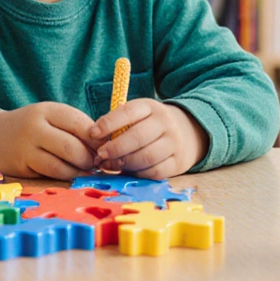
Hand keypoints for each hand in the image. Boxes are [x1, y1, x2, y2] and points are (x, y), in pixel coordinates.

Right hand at [0, 103, 103, 179]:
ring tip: (85, 169)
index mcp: (47, 110)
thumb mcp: (51, 118)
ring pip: (62, 164)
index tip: (104, 146)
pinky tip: (71, 173)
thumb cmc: (33, 127)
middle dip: (89, 158)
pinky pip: (51, 174)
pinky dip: (66, 175)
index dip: (96, 138)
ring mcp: (26, 147)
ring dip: (79, 170)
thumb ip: (75, 127)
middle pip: (71, 146)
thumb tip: (105, 146)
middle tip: (95, 162)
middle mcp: (35, 127)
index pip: (80, 124)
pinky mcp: (21, 165)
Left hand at [90, 100, 209, 178]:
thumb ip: (118, 124)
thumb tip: (94, 139)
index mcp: (150, 107)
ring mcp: (174, 143)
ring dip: (124, 163)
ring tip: (109, 165)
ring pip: (146, 156)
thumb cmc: (149, 125)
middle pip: (137, 137)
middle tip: (100, 155)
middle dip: (115, 148)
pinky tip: (127, 171)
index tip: (93, 133)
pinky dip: (138, 173)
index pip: (128, 112)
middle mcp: (165, 123)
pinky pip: (155, 171)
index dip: (108, 123)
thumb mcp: (137, 115)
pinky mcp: (179, 162)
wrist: (186, 132)